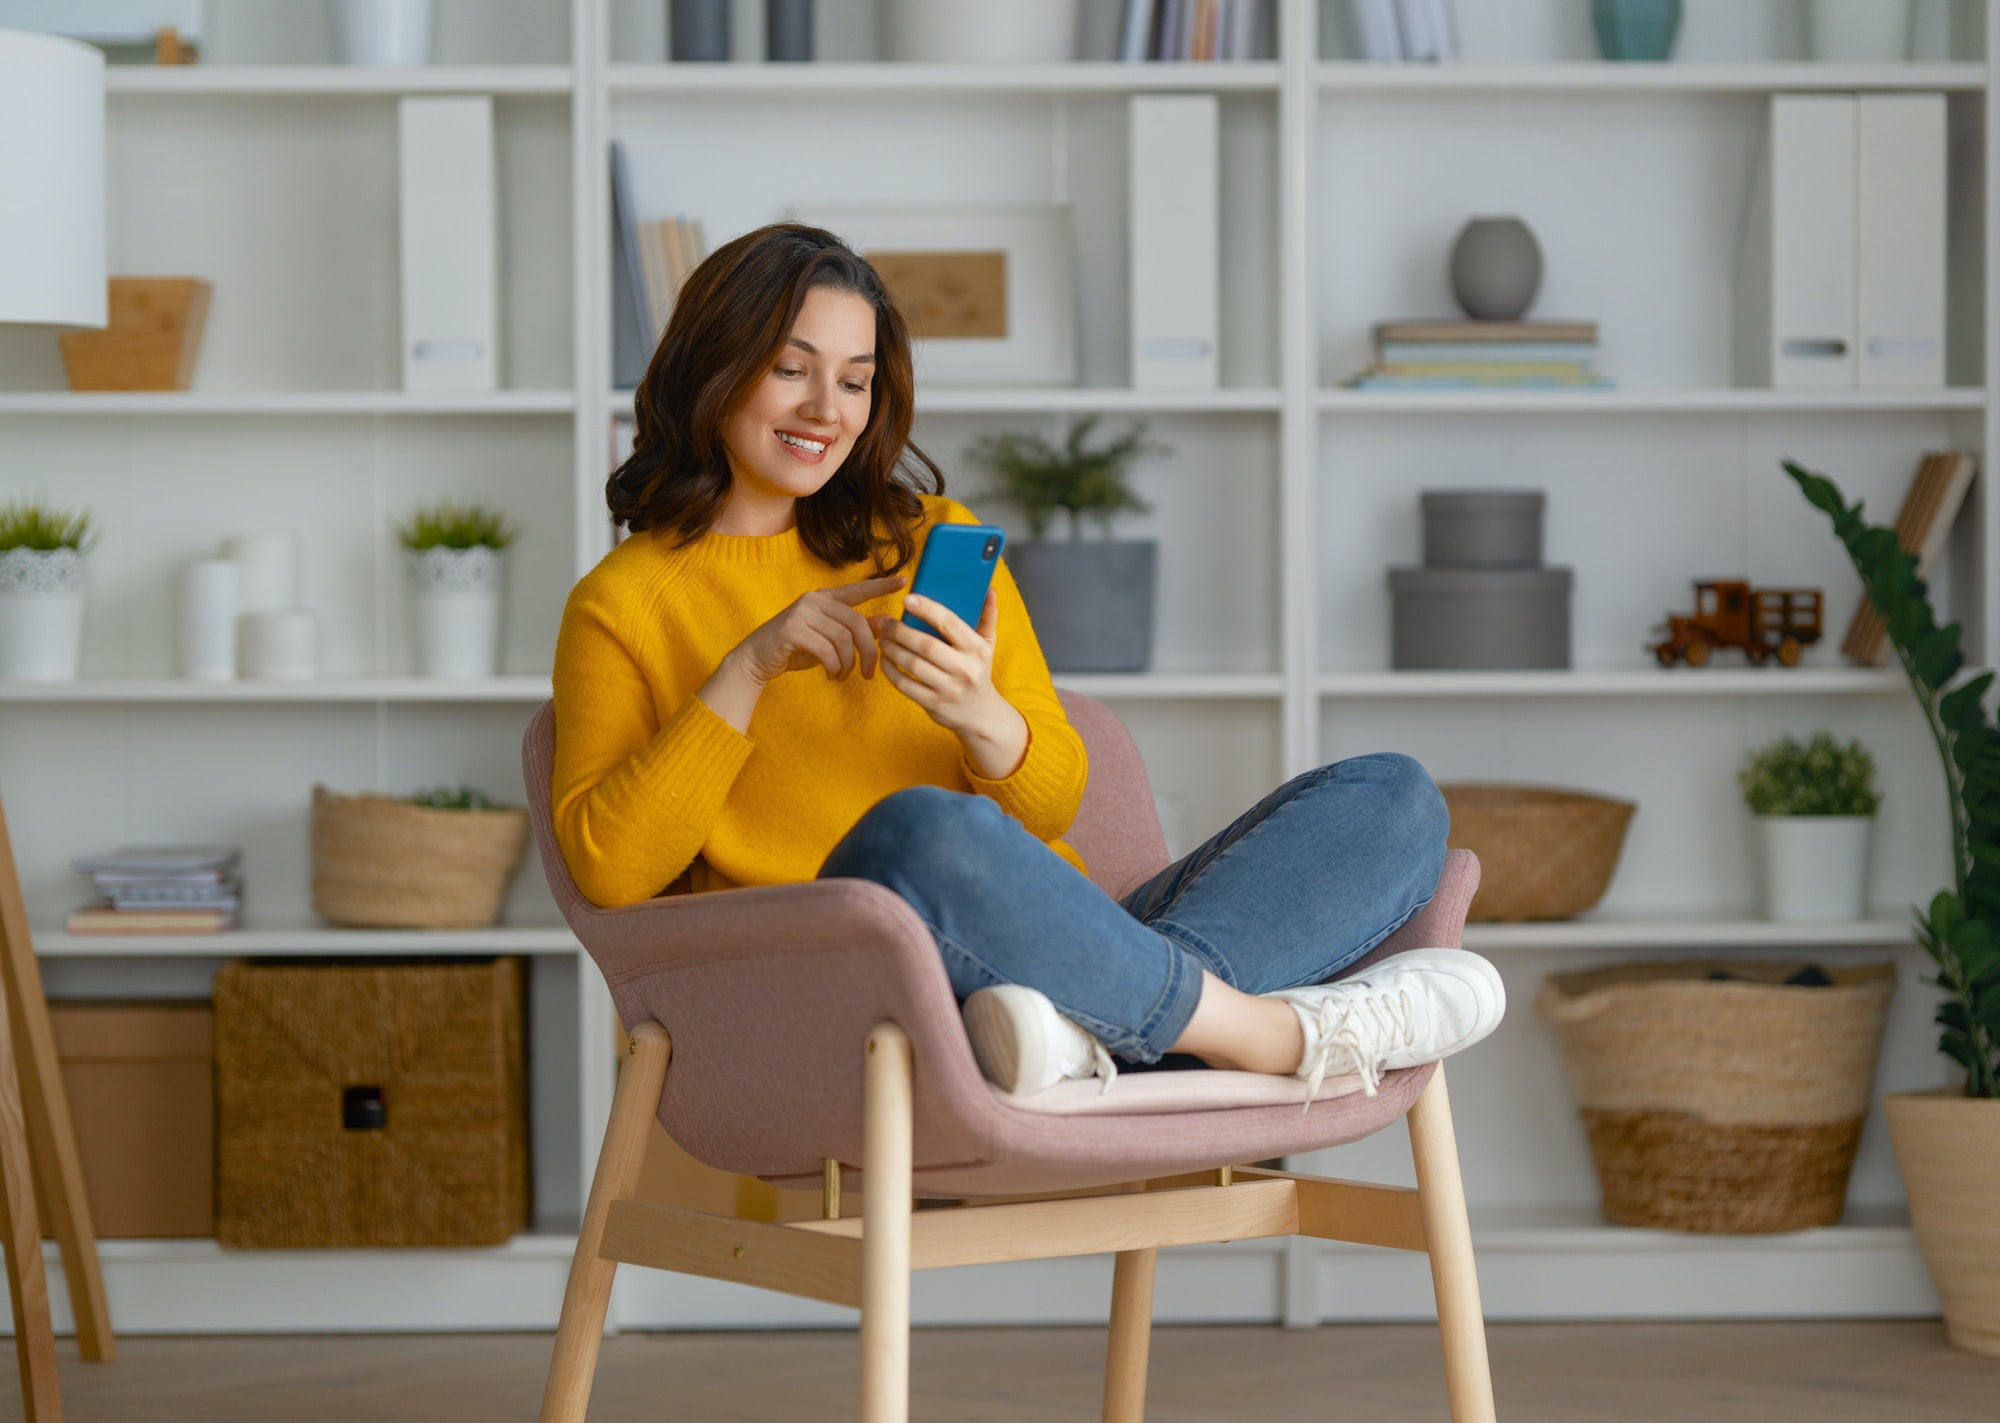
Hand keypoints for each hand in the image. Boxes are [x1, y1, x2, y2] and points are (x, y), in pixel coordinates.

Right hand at [730, 574, 904, 685]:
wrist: (757, 658)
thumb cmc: (796, 648)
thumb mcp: (830, 639)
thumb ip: (856, 630)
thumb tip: (888, 624)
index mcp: (825, 598)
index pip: (858, 589)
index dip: (881, 586)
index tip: (904, 581)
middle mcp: (815, 600)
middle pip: (856, 623)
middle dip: (868, 651)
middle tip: (869, 673)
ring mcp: (802, 612)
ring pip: (843, 639)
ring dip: (848, 664)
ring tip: (842, 675)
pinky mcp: (792, 630)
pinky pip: (826, 651)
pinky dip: (834, 667)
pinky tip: (831, 675)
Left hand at [869, 586, 1025, 746]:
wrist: (980, 714)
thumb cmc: (979, 671)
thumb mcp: (987, 644)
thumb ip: (987, 616)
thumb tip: (989, 590)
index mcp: (977, 649)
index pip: (949, 623)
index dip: (927, 609)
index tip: (907, 599)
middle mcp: (965, 669)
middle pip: (926, 645)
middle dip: (900, 631)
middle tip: (886, 622)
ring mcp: (949, 689)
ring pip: (912, 665)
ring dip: (892, 649)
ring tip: (883, 638)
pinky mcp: (934, 704)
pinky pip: (905, 685)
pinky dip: (890, 670)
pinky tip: (885, 659)